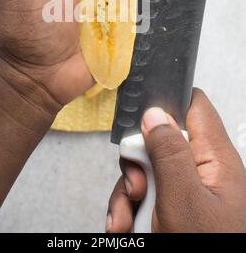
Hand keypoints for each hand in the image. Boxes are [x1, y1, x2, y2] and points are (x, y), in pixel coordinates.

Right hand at [107, 88, 245, 232]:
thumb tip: (155, 114)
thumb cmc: (209, 247)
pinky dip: (130, 210)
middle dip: (138, 162)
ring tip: (126, 221)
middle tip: (137, 188)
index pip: (193, 105)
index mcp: (215, 157)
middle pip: (160, 140)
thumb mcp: (184, 200)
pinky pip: (145, 195)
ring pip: (148, 171)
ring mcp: (188, 189)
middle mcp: (202, 169)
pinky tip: (126, 227)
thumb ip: (170, 152)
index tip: (140, 122)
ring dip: (129, 193)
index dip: (166, 103)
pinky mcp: (175, 207)